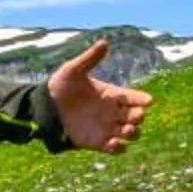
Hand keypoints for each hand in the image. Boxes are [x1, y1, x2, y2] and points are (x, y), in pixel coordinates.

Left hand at [48, 39, 151, 153]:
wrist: (43, 109)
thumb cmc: (59, 87)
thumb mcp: (72, 70)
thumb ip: (89, 59)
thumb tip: (104, 42)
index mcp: (112, 94)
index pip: (134, 97)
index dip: (143, 99)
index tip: (148, 100)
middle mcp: (113, 112)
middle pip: (137, 116)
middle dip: (139, 116)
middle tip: (135, 115)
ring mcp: (107, 128)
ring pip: (131, 133)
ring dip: (133, 132)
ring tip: (127, 129)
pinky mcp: (98, 143)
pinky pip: (116, 149)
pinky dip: (119, 148)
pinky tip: (114, 143)